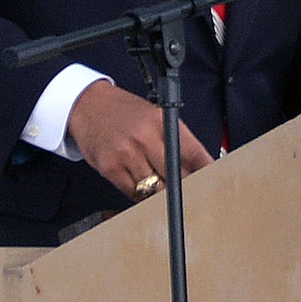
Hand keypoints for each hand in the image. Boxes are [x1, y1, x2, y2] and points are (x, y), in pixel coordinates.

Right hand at [67, 80, 213, 199]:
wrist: (87, 106)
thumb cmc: (125, 112)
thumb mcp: (155, 116)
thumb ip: (177, 140)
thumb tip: (200, 167)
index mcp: (161, 121)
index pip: (193, 152)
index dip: (206, 172)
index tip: (213, 183)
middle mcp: (144, 137)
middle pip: (176, 175)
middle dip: (186, 187)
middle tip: (193, 196)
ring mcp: (126, 154)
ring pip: (154, 189)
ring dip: (163, 194)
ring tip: (167, 194)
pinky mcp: (110, 169)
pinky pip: (134, 193)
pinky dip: (142, 195)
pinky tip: (144, 188)